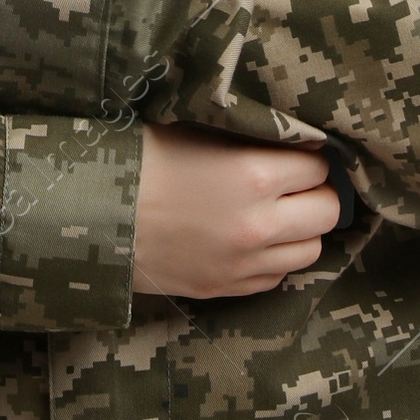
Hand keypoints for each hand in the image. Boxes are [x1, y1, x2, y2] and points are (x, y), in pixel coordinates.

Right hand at [132, 124, 341, 299]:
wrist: (92, 214)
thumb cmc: (140, 160)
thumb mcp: (198, 130)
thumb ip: (249, 137)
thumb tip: (288, 136)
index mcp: (254, 175)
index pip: (319, 167)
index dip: (309, 155)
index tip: (296, 151)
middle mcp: (259, 224)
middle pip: (327, 212)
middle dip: (316, 193)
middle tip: (295, 182)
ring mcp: (244, 263)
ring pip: (310, 250)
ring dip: (301, 229)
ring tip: (278, 213)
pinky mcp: (226, 288)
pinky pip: (277, 277)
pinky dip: (274, 258)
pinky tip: (252, 240)